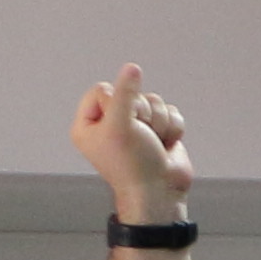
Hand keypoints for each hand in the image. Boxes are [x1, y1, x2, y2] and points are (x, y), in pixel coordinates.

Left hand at [67, 64, 190, 217]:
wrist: (161, 191)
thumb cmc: (133, 165)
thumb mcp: (121, 125)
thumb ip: (125, 93)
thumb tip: (132, 67)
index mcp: (89, 124)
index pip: (103, 89)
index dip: (117, 102)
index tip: (121, 126)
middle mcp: (110, 123)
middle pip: (131, 92)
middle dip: (142, 114)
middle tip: (140, 136)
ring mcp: (136, 126)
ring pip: (153, 100)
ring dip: (158, 122)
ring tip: (153, 143)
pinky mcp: (158, 129)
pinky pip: (169, 110)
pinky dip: (171, 128)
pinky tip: (165, 145)